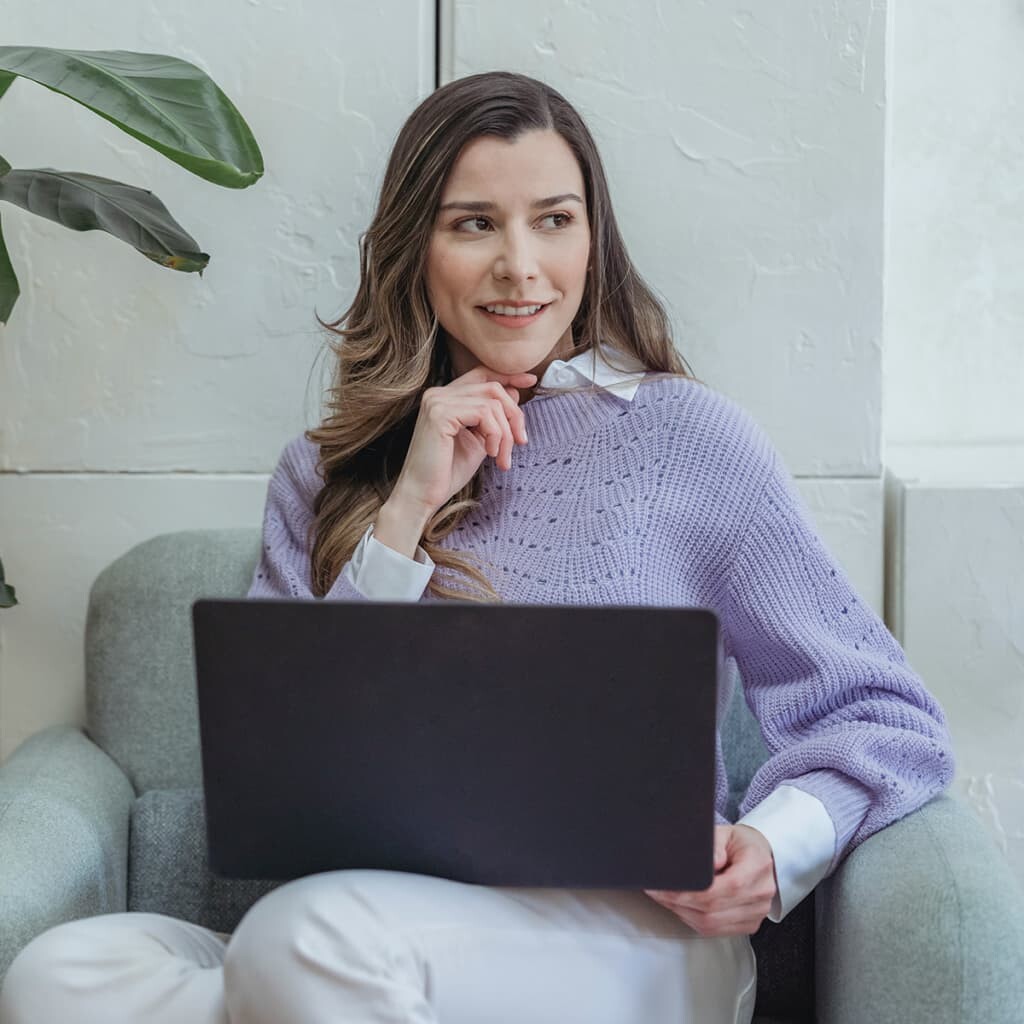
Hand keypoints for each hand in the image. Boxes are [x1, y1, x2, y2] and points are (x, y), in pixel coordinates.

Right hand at [389, 364, 536, 520]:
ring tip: (501, 457)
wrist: (423, 495)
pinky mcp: (440, 414)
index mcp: (445, 397)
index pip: (482, 374)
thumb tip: (514, 393)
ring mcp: (437, 402)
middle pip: (492, 387)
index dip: (509, 376)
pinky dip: (495, 435)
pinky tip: (490, 454)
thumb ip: (493, 418)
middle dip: (514, 415)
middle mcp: (438, 394)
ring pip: (492, 402)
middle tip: (521, 442)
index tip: (531, 383)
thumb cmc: (447, 472)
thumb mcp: (479, 440)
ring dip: (506, 433)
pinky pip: (483, 413)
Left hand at [643, 824, 777, 936]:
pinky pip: (715, 930)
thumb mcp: (727, 833)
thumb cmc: (742, 844)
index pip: (723, 888)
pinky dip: (693, 920)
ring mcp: (756, 913)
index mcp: (757, 867)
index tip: (665, 886)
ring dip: (682, 912)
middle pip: (713, 909)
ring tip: (664, 897)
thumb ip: (714, 845)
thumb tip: (708, 863)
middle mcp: (760, 894)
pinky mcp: (748, 925)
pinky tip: (681, 907)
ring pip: (711, 924)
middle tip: (655, 890)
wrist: (763, 857)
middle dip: (678, 902)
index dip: (690, 891)